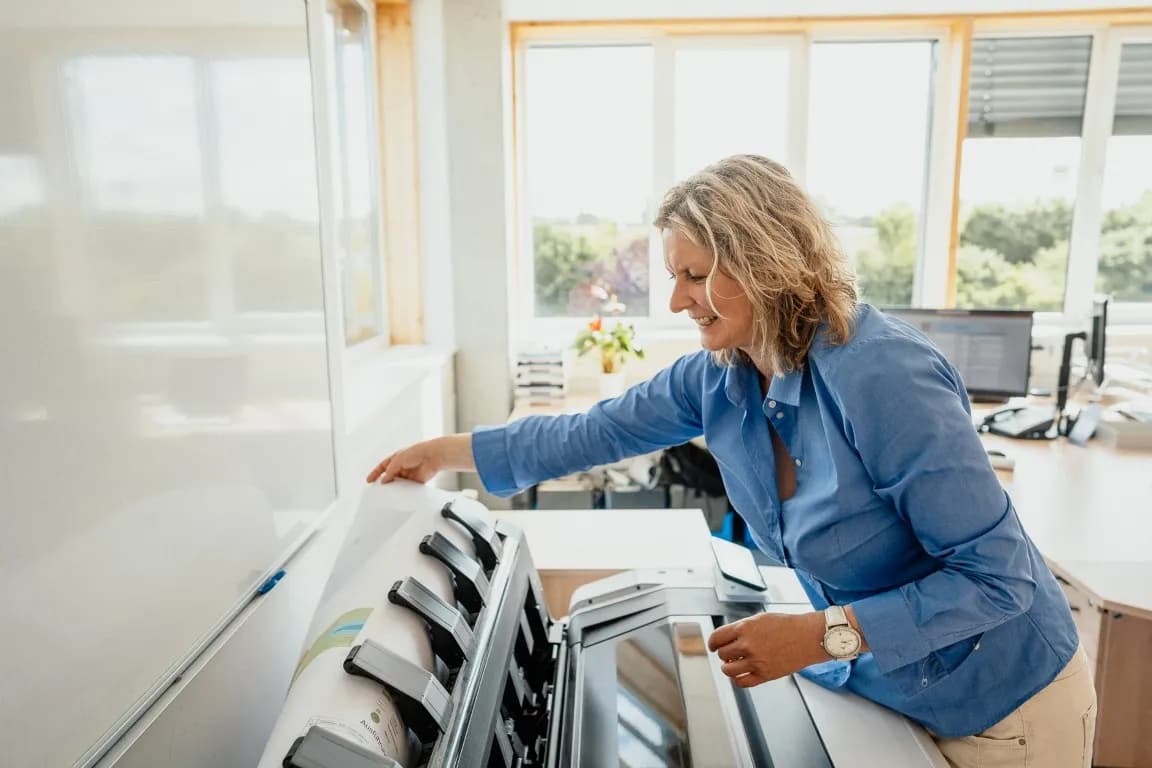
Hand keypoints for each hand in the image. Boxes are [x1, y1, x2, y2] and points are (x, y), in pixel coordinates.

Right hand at [365, 434, 474, 483]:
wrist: (432, 457)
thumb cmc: (417, 452)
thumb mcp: (398, 460)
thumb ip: (390, 471)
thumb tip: (384, 480)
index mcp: (396, 458)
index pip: (382, 467)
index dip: (375, 473)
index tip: (369, 481)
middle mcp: (402, 466)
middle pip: (390, 476)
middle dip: (385, 483)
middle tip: (378, 491)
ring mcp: (409, 474)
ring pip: (399, 483)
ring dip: (395, 488)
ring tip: (389, 494)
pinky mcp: (416, 481)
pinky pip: (408, 488)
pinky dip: (405, 492)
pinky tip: (401, 495)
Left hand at [707, 611, 828, 687]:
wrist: (809, 637)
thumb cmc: (788, 625)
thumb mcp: (760, 619)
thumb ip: (742, 628)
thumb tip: (728, 638)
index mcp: (744, 628)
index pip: (717, 638)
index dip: (712, 643)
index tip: (712, 646)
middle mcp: (747, 645)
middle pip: (722, 654)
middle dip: (724, 654)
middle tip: (729, 654)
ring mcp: (756, 661)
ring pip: (728, 670)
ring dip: (728, 667)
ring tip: (734, 664)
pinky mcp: (765, 675)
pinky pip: (742, 682)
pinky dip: (738, 680)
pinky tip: (741, 675)